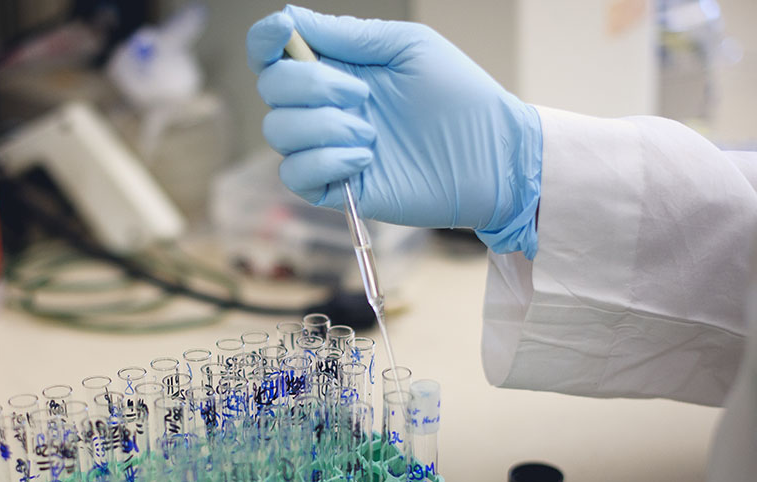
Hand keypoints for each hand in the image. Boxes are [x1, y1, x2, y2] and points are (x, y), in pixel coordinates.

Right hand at [247, 5, 542, 257]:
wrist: (491, 157)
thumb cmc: (461, 98)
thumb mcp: (409, 47)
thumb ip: (350, 35)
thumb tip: (292, 19)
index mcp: (339, 68)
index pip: (275, 53)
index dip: (266, 40)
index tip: (283, 33)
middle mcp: (326, 107)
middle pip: (272, 90)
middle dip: (310, 87)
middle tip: (362, 95)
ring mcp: (328, 148)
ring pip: (278, 133)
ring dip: (323, 128)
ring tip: (371, 134)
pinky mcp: (336, 187)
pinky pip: (294, 174)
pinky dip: (324, 162)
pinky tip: (365, 159)